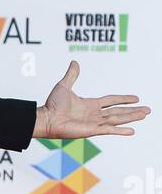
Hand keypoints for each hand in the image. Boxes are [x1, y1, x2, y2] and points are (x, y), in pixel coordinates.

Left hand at [34, 61, 149, 139]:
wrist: (46, 118)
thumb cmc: (52, 105)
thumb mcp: (64, 86)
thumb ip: (71, 75)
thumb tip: (74, 62)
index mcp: (90, 104)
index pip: (111, 101)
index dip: (123, 99)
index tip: (135, 98)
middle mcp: (94, 114)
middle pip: (118, 112)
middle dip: (133, 111)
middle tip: (147, 110)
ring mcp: (94, 123)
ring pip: (118, 119)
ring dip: (132, 117)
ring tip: (145, 115)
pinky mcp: (92, 130)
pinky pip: (109, 130)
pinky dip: (121, 131)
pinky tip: (132, 131)